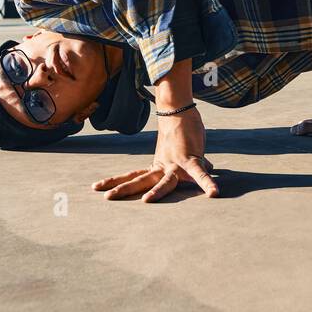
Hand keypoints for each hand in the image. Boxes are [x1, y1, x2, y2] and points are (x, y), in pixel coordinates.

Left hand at [92, 107, 217, 202]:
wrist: (180, 109)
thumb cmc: (184, 131)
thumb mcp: (185, 152)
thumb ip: (195, 164)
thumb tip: (210, 167)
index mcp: (156, 166)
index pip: (133, 176)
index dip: (116, 182)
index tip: (97, 187)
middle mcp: (161, 166)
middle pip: (140, 180)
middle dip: (123, 189)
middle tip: (106, 197)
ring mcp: (175, 163)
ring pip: (164, 181)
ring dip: (156, 192)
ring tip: (147, 202)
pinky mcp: (190, 159)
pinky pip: (199, 174)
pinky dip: (206, 182)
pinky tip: (213, 192)